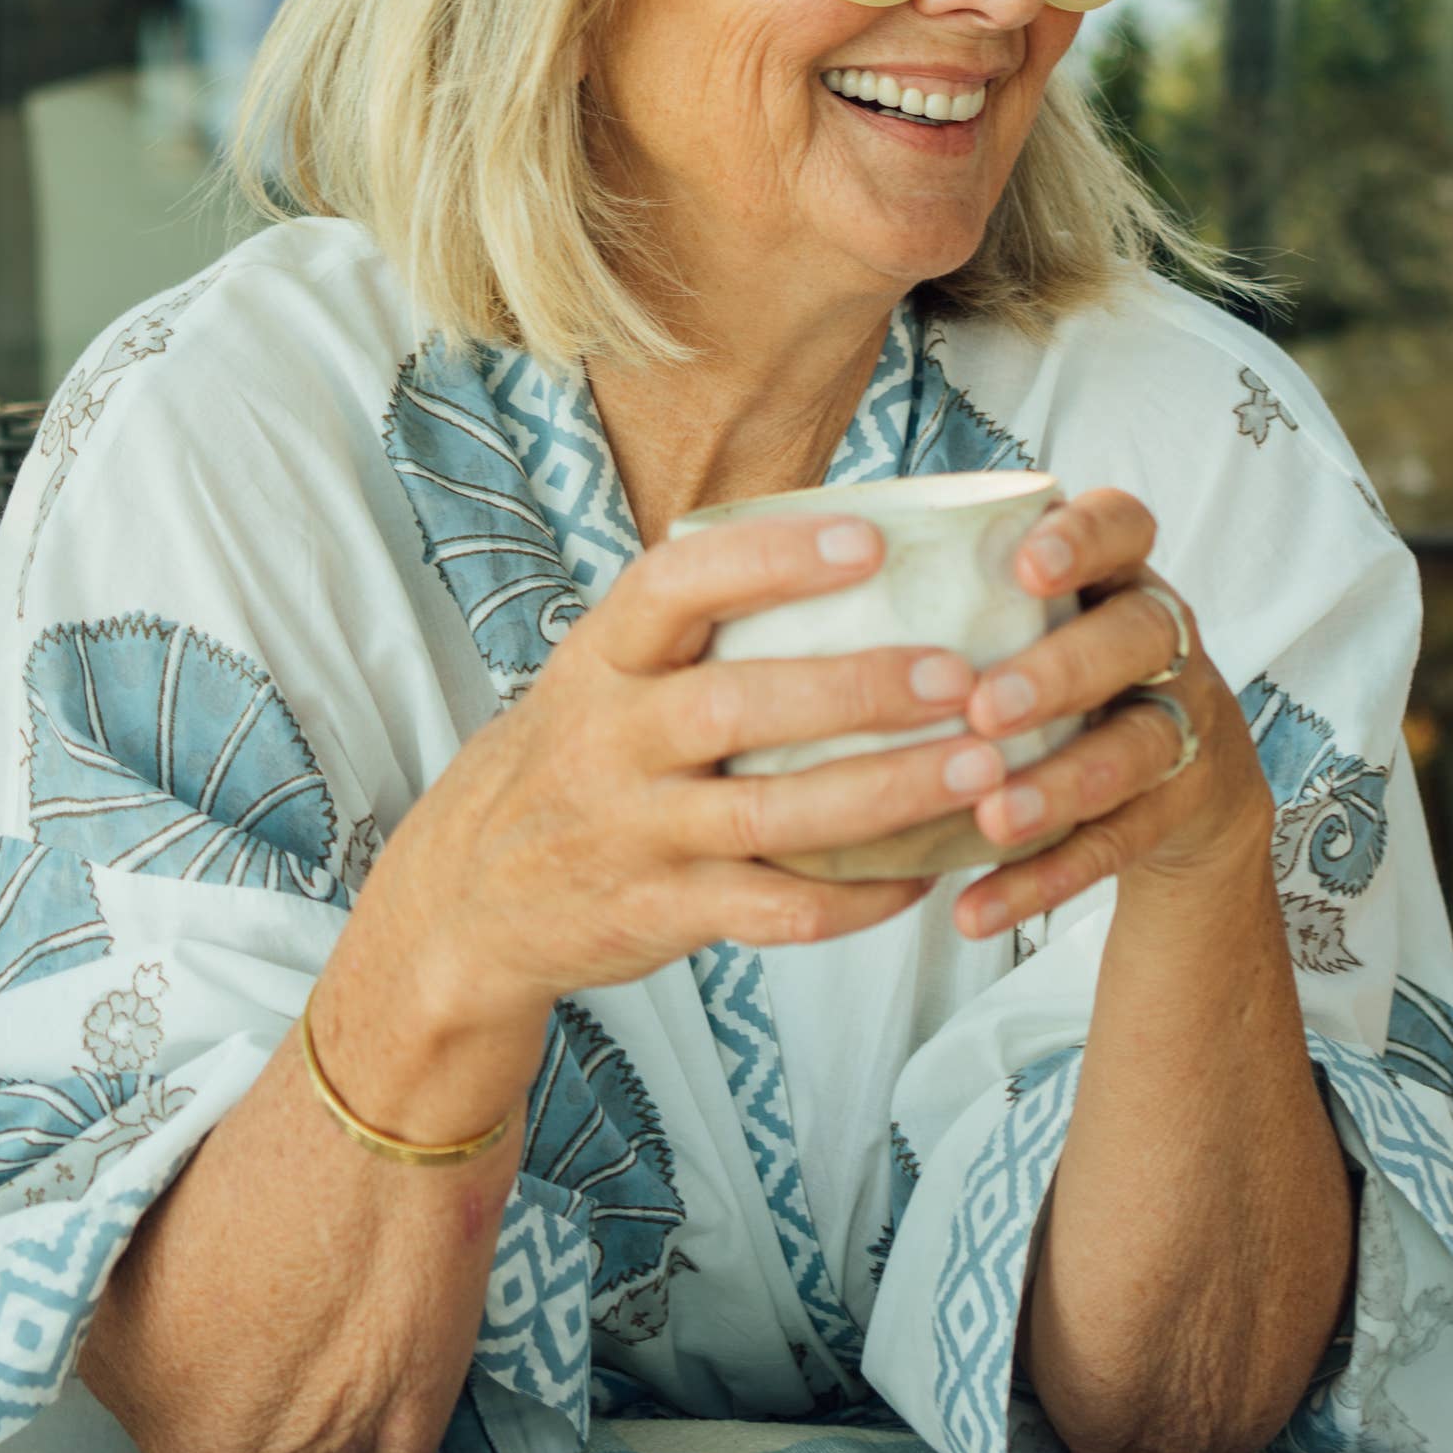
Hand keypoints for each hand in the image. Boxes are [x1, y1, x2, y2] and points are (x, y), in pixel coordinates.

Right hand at [363, 511, 1015, 1041]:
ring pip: (773, 816)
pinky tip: (924, 871)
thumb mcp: (601, 673)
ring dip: (886, 794)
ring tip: (982, 770)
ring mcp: (636, 833)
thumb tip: (857, 542)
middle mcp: (612, 741)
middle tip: (961, 675)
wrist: (469, 896)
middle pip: (739, 707)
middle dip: (858, 688)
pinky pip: (774, 911)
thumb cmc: (576, 756)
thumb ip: (695, 625)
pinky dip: (856, 897)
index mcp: (602, 660)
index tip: (867, 539)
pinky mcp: (662, 913)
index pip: (675, 586)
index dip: (770, 559)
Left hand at [943, 487, 1262, 941]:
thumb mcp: (1028, 624)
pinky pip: (1117, 845)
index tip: (1026, 564)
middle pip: (1137, 636)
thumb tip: (780, 589)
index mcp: (1115, 576)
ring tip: (991, 817)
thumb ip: (949, 601)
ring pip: (1139, 747)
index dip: (1084, 539)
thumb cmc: (1058, 677)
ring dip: (1062, 784)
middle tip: (984, 708)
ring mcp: (1181, 724)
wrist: (1182, 783)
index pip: (1123, 524)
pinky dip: (1047, 878)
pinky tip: (978, 909)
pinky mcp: (1178, 808)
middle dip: (1061, 670)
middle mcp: (1159, 641)